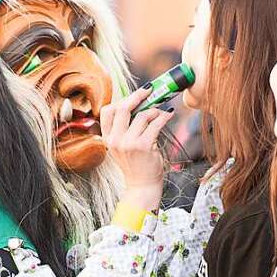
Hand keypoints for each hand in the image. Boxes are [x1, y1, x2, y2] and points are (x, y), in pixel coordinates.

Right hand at [100, 86, 173, 209]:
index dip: (121, 100)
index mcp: (108, 138)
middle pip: (123, 108)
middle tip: (150, 90)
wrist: (142, 185)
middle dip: (138, 95)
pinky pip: (155, 123)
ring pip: (143, 115)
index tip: (134, 96)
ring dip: (155, 110)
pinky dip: (164, 116)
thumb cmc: (136, 164)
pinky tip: (169, 114)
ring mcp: (129, 143)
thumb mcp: (123, 146)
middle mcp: (115, 140)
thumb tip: (139, 104)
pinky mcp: (143, 146)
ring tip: (161, 112)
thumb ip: (124, 128)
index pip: (107, 111)